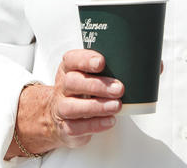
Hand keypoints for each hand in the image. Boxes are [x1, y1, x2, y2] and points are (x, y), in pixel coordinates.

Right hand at [7, 49, 122, 157]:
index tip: (101, 62)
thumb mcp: (88, 76)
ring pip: (71, 107)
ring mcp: (60, 108)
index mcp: (68, 70)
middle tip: (118, 89)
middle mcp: (62, 87)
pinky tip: (109, 120)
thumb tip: (126, 71)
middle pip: (72, 82)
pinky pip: (76, 127)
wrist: (60, 117)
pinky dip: (95, 124)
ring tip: (116, 106)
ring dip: (96, 106)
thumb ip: (103, 71)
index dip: (85, 60)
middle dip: (97, 85)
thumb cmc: (80, 92)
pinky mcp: (65, 127)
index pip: (71, 59)